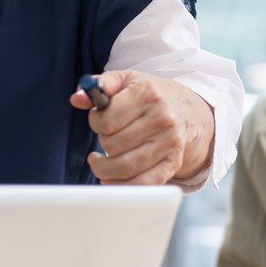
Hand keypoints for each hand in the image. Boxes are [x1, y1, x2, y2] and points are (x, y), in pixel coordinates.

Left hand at [69, 72, 215, 184]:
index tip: (99, 121)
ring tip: (99, 162)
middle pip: (113, 145)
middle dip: (102, 143)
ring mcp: (169, 143)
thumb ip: (100, 85)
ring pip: (124, 167)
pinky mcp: (173, 164)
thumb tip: (78, 99)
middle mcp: (162, 118)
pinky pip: (143, 184)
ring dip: (104, 169)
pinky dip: (121, 186)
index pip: (107, 120)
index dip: (95, 122)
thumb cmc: (149, 96)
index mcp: (147, 94)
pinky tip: (110, 178)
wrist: (187, 110)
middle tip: (106, 138)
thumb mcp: (126, 80)